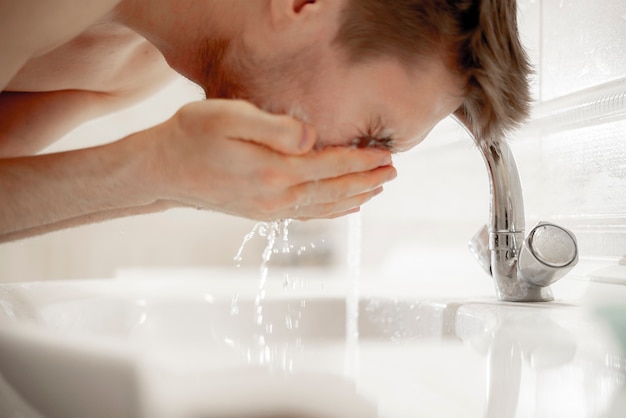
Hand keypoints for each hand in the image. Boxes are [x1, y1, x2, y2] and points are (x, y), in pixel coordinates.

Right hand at [144, 99, 395, 219]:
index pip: (332, 165)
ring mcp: (269, 209)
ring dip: (354, 197)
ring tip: (377, 189)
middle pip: (334, 189)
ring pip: (324, 206)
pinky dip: (331, 212)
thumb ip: (276, 128)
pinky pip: (307, 215)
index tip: (386, 153)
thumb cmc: (192, 136)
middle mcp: (277, 196)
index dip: (362, 159)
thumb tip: (313, 137)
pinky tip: (342, 208)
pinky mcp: (260, 213)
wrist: (161, 171)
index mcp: (275, 171)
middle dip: (367, 180)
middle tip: (393, 171)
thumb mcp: (230, 117)